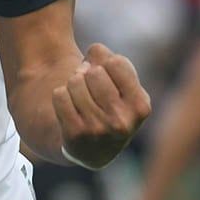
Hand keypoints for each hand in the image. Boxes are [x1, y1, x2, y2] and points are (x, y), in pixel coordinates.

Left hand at [53, 44, 151, 169]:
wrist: (94, 149)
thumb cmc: (109, 106)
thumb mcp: (121, 85)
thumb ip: (109, 59)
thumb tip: (95, 50)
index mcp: (140, 107)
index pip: (116, 62)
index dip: (106, 63)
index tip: (106, 76)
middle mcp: (122, 122)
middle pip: (94, 72)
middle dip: (87, 73)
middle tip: (89, 86)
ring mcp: (98, 130)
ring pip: (75, 82)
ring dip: (73, 84)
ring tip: (80, 96)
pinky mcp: (75, 135)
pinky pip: (59, 95)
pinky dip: (60, 95)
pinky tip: (69, 107)